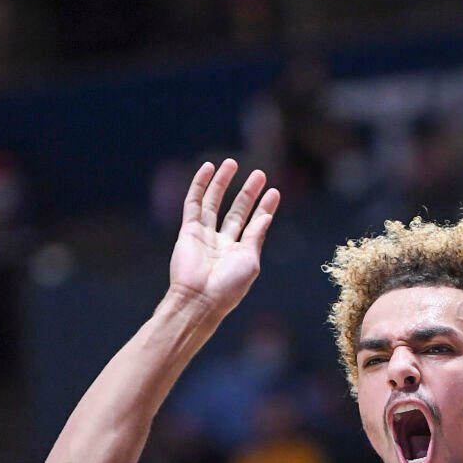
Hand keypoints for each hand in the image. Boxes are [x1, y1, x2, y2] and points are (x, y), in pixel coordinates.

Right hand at [168, 158, 279, 318]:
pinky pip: (193, 203)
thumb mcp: (249, 261)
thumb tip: (266, 217)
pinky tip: (208, 169)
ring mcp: (204, 236)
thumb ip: (256, 237)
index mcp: (239, 253)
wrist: (199, 299)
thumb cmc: (228, 287)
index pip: (254, 224)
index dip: (264, 208)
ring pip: (214, 203)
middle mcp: (222, 243)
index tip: (274, 192)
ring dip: (223, 183)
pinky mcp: (188, 231)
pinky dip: (200, 185)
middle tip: (259, 174)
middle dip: (248, 193)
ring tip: (233, 163)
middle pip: (236, 211)